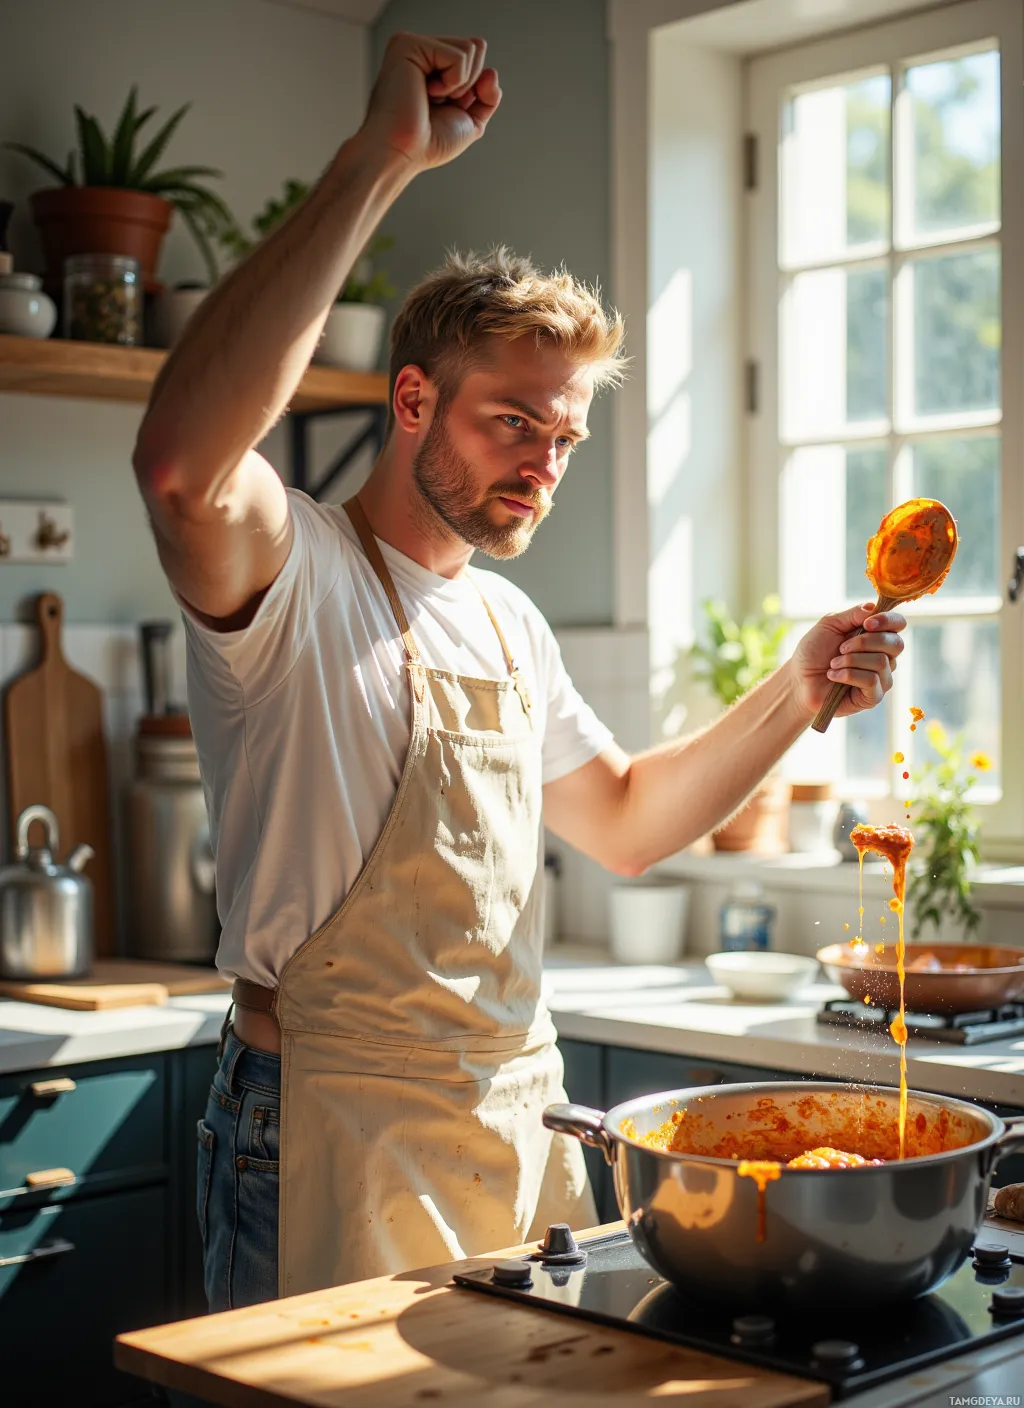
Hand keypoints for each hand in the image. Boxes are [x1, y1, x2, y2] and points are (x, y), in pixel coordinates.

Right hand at [360, 32, 500, 171]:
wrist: (402, 153)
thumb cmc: (427, 144)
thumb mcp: (469, 121)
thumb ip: (487, 98)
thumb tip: (492, 72)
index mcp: (432, 67)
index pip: (475, 59)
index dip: (473, 89)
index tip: (447, 108)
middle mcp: (422, 52)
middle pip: (475, 48)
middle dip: (469, 84)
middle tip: (439, 104)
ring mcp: (413, 45)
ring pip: (470, 48)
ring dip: (461, 84)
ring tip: (432, 98)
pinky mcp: (408, 44)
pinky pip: (459, 55)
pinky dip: (453, 82)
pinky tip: (427, 93)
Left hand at [789, 603, 906, 717]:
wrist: (799, 680)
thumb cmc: (814, 652)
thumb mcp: (830, 624)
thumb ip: (853, 614)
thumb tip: (874, 608)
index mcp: (876, 636)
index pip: (898, 624)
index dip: (888, 621)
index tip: (867, 624)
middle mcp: (884, 656)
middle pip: (895, 644)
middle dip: (864, 642)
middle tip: (841, 648)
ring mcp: (881, 677)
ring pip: (881, 662)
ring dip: (851, 660)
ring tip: (833, 664)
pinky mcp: (873, 696)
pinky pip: (872, 680)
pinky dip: (848, 675)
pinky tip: (833, 676)